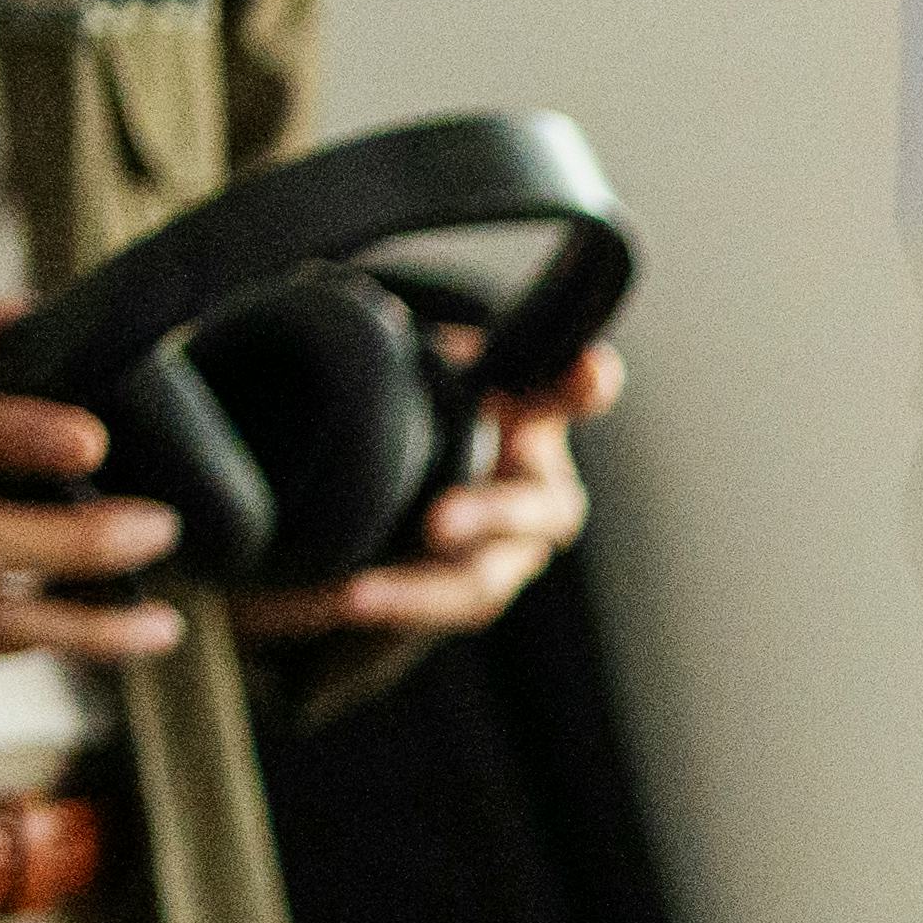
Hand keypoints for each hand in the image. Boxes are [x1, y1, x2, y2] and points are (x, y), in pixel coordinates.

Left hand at [240, 333, 615, 644]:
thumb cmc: (401, 412)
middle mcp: (533, 490)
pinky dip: (385, 608)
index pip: (571, 395)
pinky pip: (430, 616)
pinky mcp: (456, 600)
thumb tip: (353, 306)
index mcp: (528, 417)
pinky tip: (333, 602)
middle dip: (493, 515)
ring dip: (422, 589)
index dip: (583, 386)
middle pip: (543, 510)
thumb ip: (391, 352)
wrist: (380, 495)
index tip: (588, 370)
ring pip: (482, 582)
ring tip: (354, 595)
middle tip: (438, 522)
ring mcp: (503, 556)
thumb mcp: (394, 373)